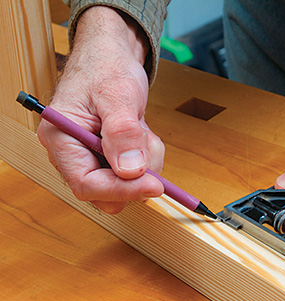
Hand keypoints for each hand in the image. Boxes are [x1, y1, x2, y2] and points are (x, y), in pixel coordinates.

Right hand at [37, 6, 164, 213]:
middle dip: (136, 175)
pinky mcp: (111, 157)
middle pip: (107, 192)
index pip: (86, 185)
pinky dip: (148, 155)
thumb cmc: (106, 67)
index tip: (154, 184)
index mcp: (61, 140)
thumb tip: (129, 171)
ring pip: (126, 184)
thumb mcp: (117, 94)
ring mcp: (93, 157)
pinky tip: (142, 131)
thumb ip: (122, 132)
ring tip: (142, 128)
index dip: (121, 190)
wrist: (111, 55)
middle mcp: (73, 154)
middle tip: (147, 142)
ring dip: (146, 161)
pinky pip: (136, 172)